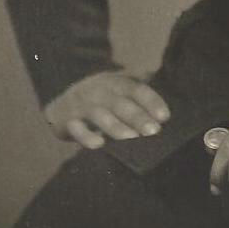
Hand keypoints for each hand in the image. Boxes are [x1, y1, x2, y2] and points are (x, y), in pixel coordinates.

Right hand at [44, 71, 169, 149]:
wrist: (61, 103)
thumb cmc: (99, 99)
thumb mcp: (117, 89)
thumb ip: (138, 91)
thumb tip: (167, 100)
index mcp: (115, 82)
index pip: (136, 89)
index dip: (151, 101)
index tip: (165, 116)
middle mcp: (99, 91)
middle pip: (120, 103)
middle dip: (137, 116)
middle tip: (153, 131)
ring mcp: (82, 105)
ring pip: (100, 115)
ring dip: (116, 127)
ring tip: (131, 139)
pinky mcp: (68, 121)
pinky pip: (77, 129)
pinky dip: (86, 136)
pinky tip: (98, 145)